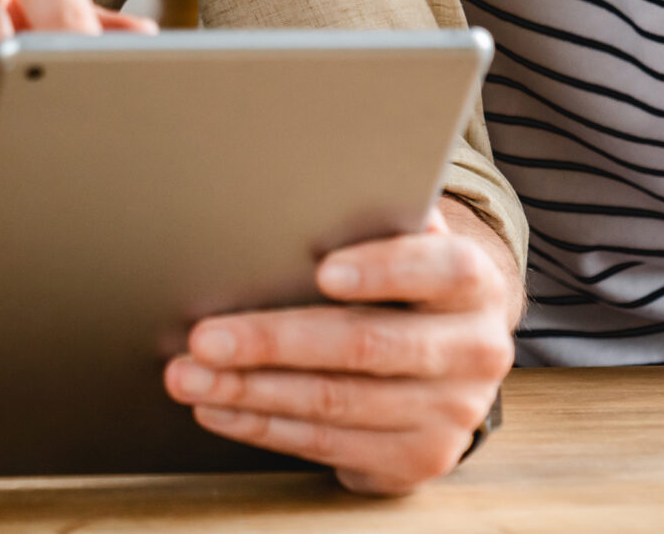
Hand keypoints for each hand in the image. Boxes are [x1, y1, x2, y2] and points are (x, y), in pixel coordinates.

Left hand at [162, 202, 517, 494]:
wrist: (450, 359)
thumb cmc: (403, 283)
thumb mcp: (402, 245)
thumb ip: (368, 225)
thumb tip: (280, 205)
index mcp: (474, 284)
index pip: (441, 269)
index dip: (383, 270)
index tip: (323, 271)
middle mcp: (474, 351)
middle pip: (366, 344)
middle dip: (274, 340)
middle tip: (205, 337)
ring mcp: (450, 413)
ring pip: (336, 401)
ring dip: (251, 390)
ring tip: (189, 376)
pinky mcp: (417, 458)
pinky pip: (328, 444)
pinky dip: (263, 425)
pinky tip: (219, 408)